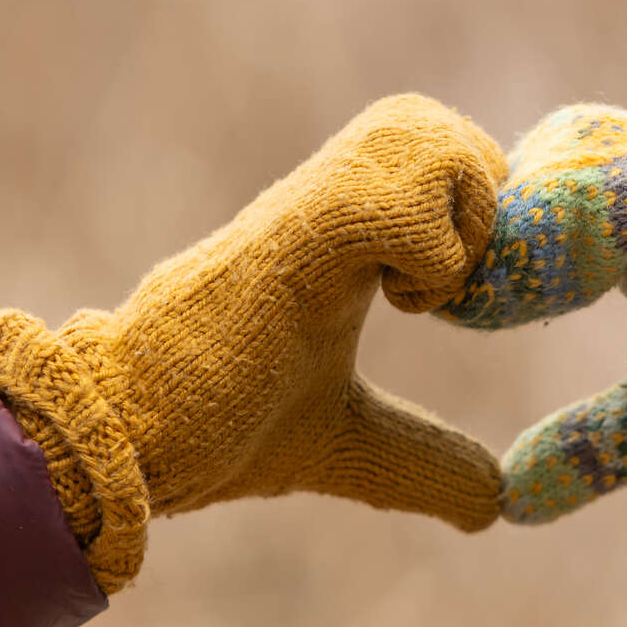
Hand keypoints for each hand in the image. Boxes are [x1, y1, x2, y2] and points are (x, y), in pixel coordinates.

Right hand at [0, 94, 506, 591]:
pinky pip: (405, 206)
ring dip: (459, 222)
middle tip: (449, 286)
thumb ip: (421, 456)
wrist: (132, 433)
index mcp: (344, 238)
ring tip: (422, 294)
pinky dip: (435, 262)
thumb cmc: (217, 428)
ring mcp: (314, 213)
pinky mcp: (299, 237)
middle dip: (478, 201)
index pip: (434, 152)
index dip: (476, 209)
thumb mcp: (349, 444)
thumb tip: (494, 503)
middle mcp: (330, 206)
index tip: (458, 300)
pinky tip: (396, 306)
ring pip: (431, 140)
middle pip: (433, 123)